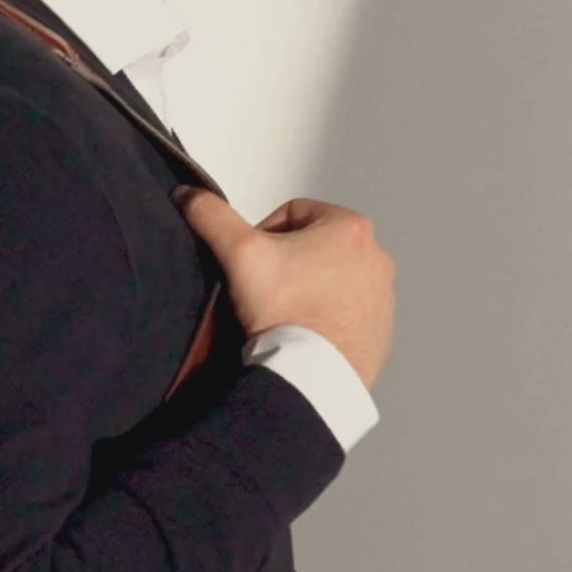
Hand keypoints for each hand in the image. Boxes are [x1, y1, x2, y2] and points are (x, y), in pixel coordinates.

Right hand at [172, 188, 395, 391]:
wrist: (311, 375)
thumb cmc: (285, 310)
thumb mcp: (240, 253)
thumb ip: (212, 217)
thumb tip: (189, 196)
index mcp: (351, 228)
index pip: (292, 214)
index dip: (262, 236)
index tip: (252, 264)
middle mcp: (376, 257)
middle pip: (314, 246)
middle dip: (287, 264)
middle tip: (263, 290)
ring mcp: (382, 297)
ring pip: (330, 280)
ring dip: (306, 290)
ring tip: (281, 315)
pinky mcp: (380, 330)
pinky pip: (345, 313)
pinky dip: (323, 318)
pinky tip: (302, 334)